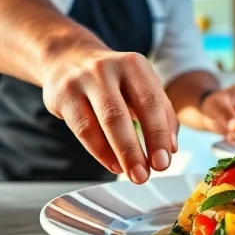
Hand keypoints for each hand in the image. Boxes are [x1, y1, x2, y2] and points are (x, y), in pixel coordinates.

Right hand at [41, 48, 177, 183]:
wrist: (69, 58)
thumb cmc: (115, 79)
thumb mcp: (142, 85)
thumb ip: (162, 113)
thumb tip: (172, 148)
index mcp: (134, 65)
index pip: (151, 102)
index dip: (158, 134)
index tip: (165, 161)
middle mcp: (107, 69)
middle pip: (121, 114)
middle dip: (135, 149)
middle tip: (146, 175)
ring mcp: (82, 81)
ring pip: (100, 122)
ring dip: (119, 153)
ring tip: (133, 175)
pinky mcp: (62, 95)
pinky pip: (82, 129)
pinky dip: (100, 151)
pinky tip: (114, 165)